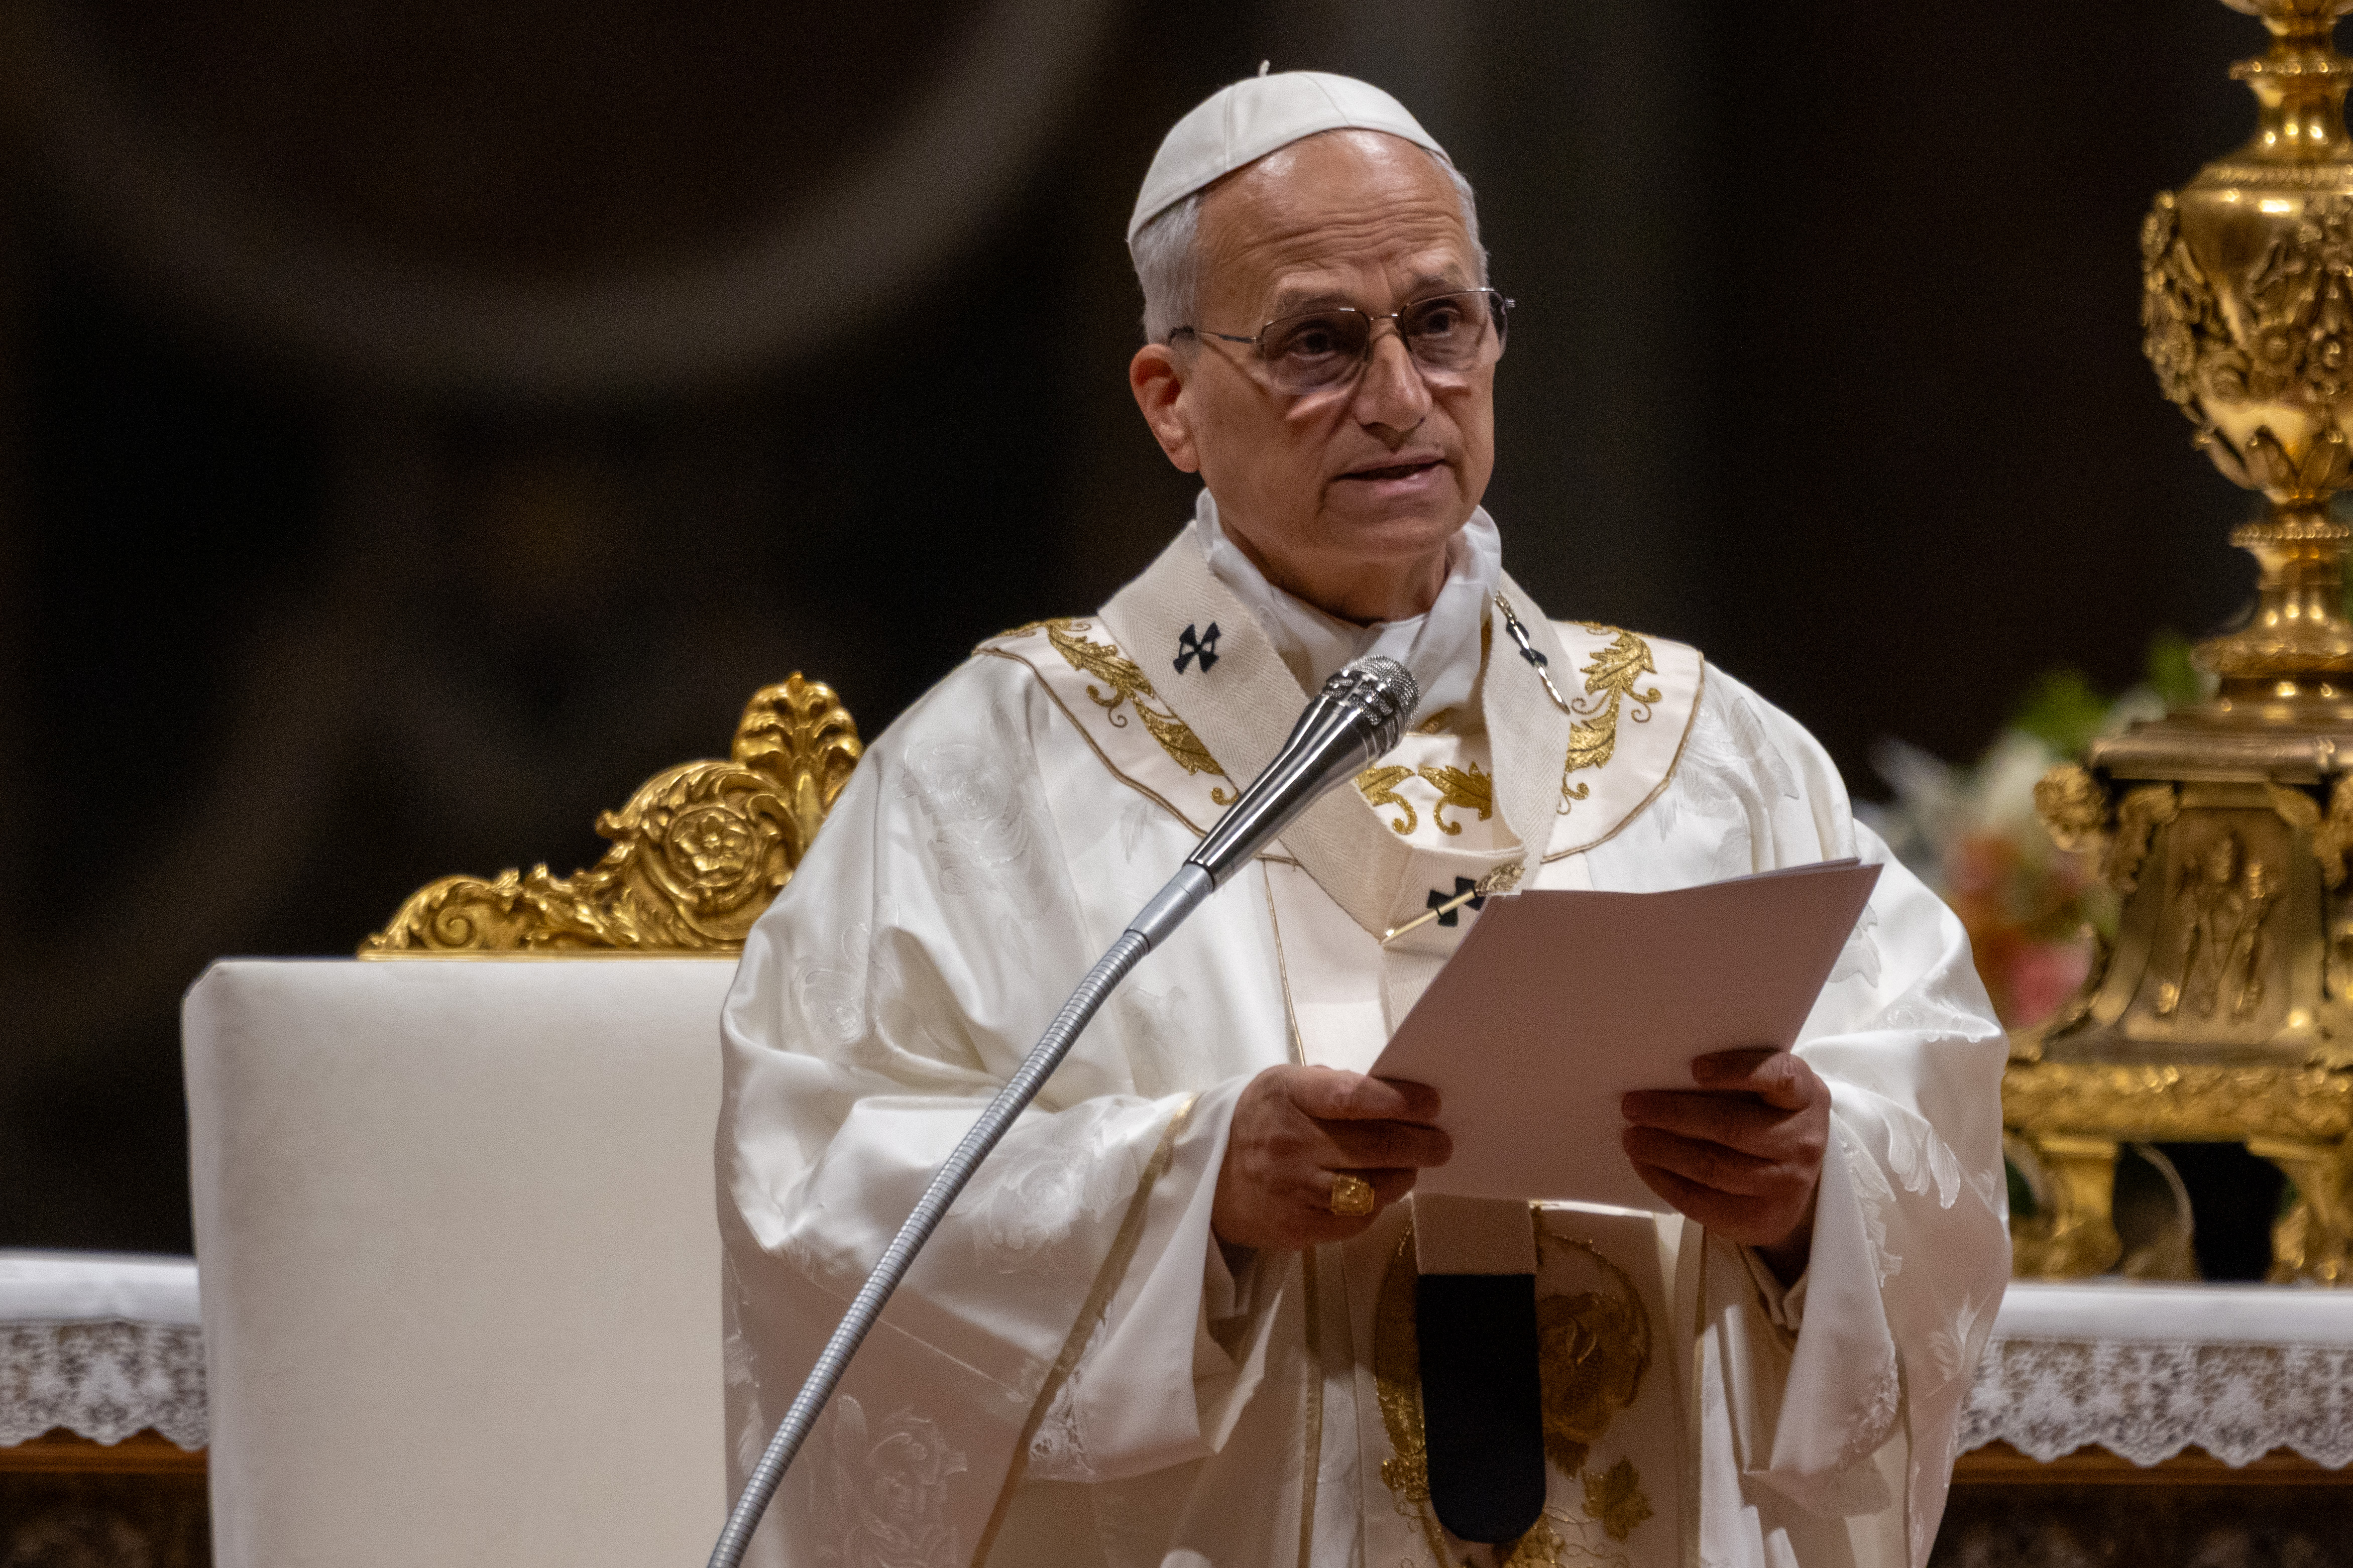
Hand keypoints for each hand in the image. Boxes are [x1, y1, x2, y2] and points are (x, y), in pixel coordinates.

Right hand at [1213, 1065, 1450, 1250]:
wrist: (1208, 1178)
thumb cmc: (1260, 1121)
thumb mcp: (1284, 1086)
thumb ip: (1333, 1087)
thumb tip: (1393, 1097)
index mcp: (1287, 1096)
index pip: (1353, 1097)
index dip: (1399, 1101)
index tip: (1431, 1105)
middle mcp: (1290, 1142)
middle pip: (1374, 1146)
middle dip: (1420, 1144)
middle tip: (1441, 1143)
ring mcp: (1295, 1188)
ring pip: (1373, 1187)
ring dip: (1403, 1176)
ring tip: (1411, 1167)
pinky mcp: (1300, 1226)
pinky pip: (1357, 1218)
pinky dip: (1377, 1204)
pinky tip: (1380, 1191)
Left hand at [1621, 1047, 1828, 1282]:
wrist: (1793, 1180)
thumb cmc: (1766, 1119)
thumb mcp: (1766, 1093)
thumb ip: (1735, 1080)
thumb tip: (1661, 1071)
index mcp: (1807, 1096)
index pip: (1781, 1077)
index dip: (1738, 1071)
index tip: (1694, 1068)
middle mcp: (1804, 1140)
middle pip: (1733, 1127)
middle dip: (1674, 1115)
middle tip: (1632, 1106)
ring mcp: (1788, 1184)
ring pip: (1714, 1167)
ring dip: (1663, 1151)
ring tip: (1631, 1138)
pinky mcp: (1763, 1219)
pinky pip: (1705, 1202)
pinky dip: (1666, 1182)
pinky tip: (1644, 1165)